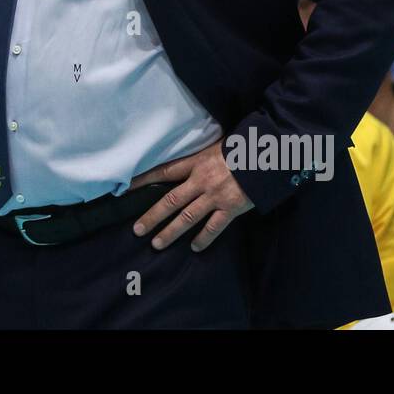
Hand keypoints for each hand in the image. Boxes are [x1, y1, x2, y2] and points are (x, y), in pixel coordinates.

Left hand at [128, 141, 252, 251]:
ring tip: (157, 243)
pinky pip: (213, 227)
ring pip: (188, 217)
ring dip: (171, 231)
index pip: (164, 172)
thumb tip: (188, 160)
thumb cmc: (241, 147)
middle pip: (170, 200)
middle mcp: (201, 180)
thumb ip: (200, 156)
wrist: (266, 154)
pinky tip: (194, 247)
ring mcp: (215, 196)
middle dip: (152, 216)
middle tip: (137, 230)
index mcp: (196, 162)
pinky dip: (203, 238)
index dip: (144, 180)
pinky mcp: (231, 208)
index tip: (127, 188)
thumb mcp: (216, 145)